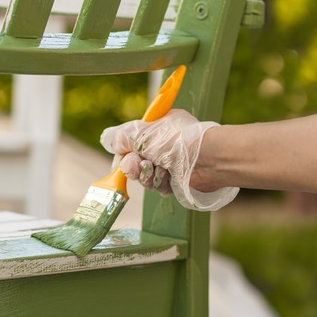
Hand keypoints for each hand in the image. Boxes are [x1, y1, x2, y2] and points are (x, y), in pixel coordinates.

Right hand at [100, 109, 237, 210]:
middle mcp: (161, 146)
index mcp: (155, 129)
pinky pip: (158, 187)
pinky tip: (168, 177)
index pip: (131, 142)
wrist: (207, 159)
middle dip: (134, 167)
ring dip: (148, 176)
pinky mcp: (176, 181)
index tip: (121, 159)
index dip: (123, 153)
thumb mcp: (143, 133)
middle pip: (135, 162)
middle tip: (141, 166)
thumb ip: (123, 137)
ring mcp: (169, 164)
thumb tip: (110, 141)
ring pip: (145, 177)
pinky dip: (160, 183)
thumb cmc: (176, 140)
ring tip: (159, 170)